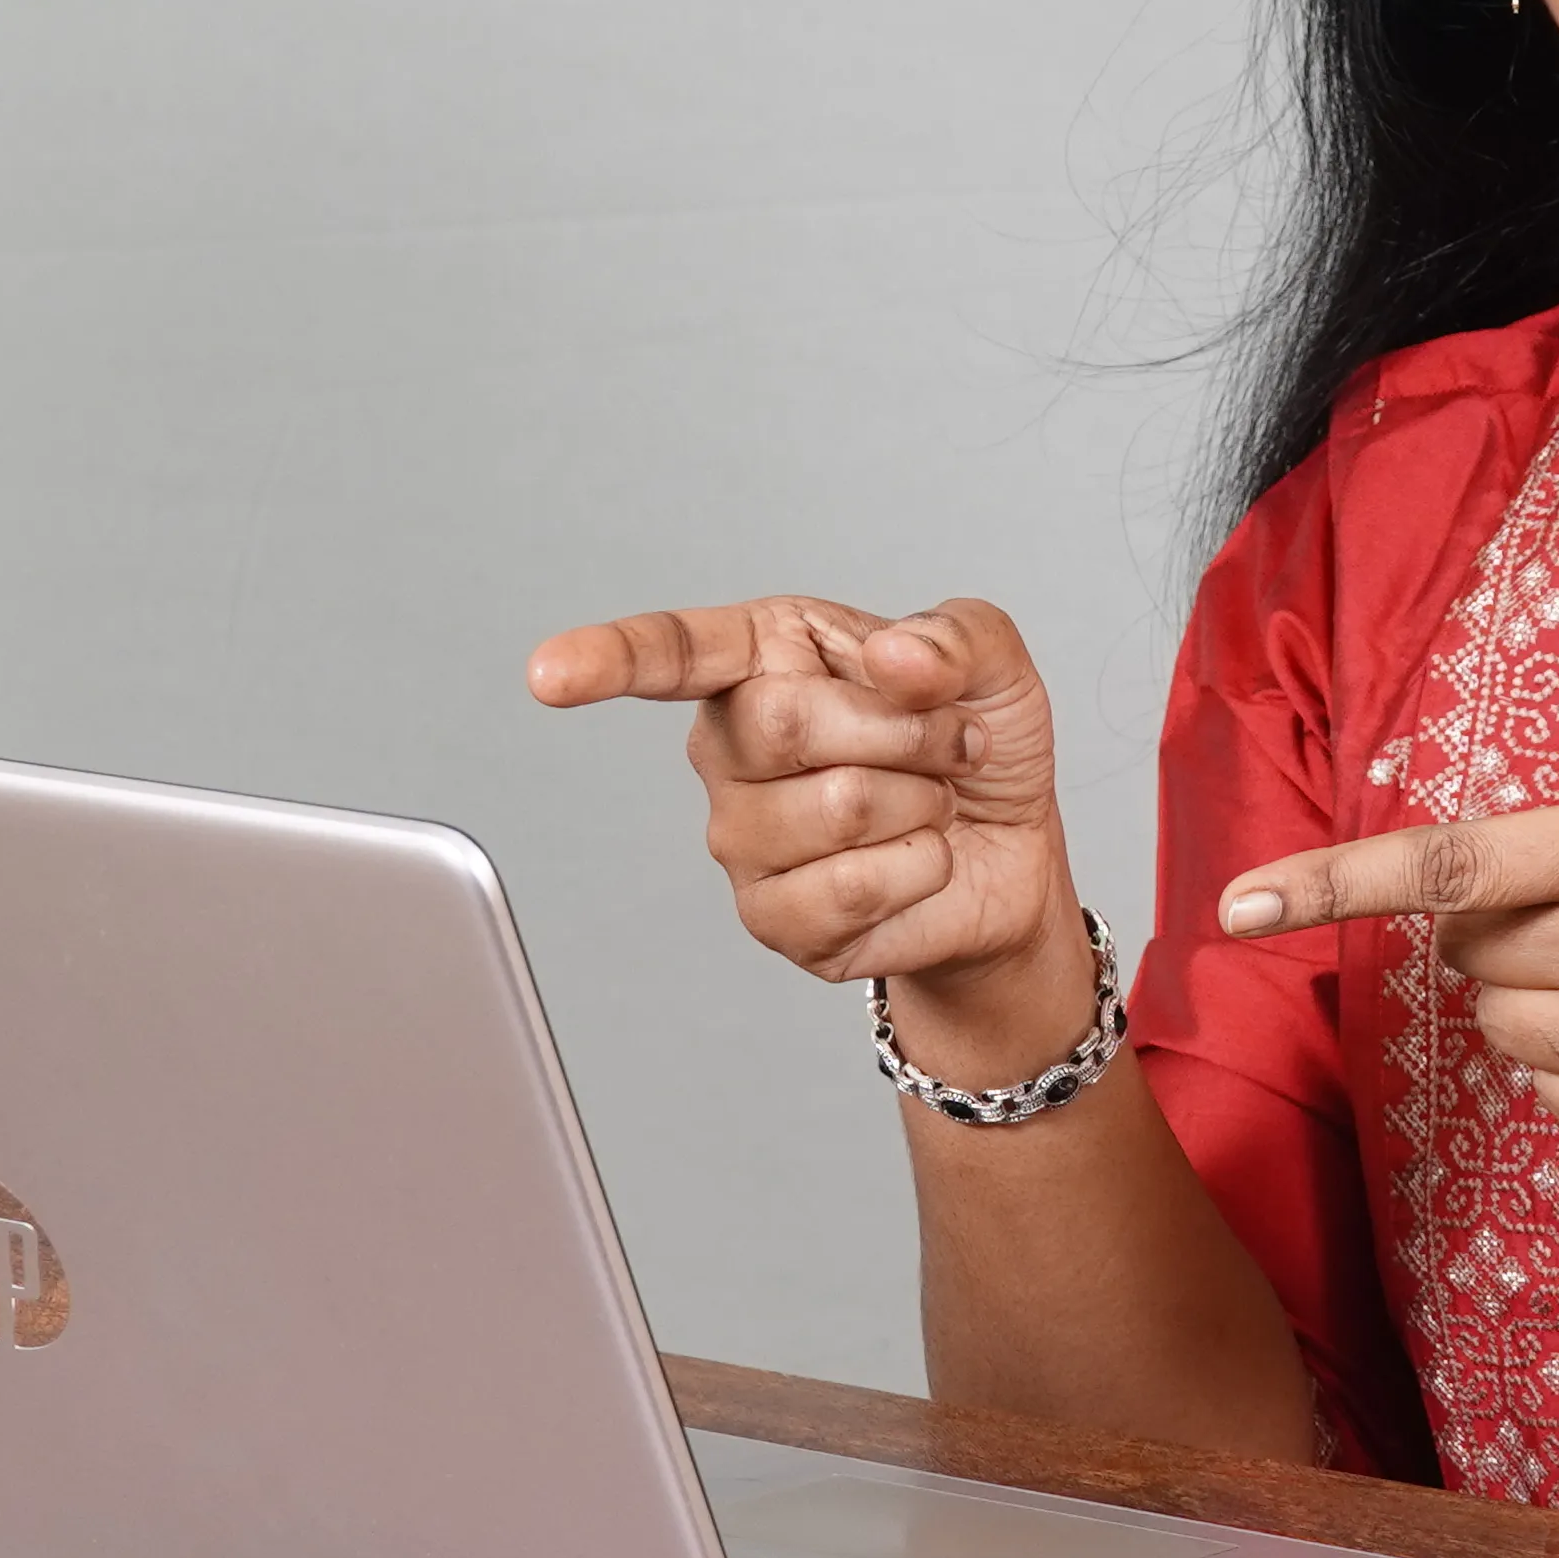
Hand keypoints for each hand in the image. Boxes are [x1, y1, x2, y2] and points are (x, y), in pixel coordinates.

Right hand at [527, 597, 1080, 1006]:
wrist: (1009, 852)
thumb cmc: (972, 742)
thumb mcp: (990, 663)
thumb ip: (953, 637)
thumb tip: (895, 661)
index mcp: (762, 658)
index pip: (669, 652)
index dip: (606, 659)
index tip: (549, 674)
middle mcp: (728, 746)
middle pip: (782, 724)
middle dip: (902, 729)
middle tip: (943, 740)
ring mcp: (740, 838)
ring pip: (836, 808)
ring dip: (921, 802)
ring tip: (924, 801)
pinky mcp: (773, 920)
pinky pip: (851, 888)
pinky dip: (918, 869)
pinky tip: (914, 862)